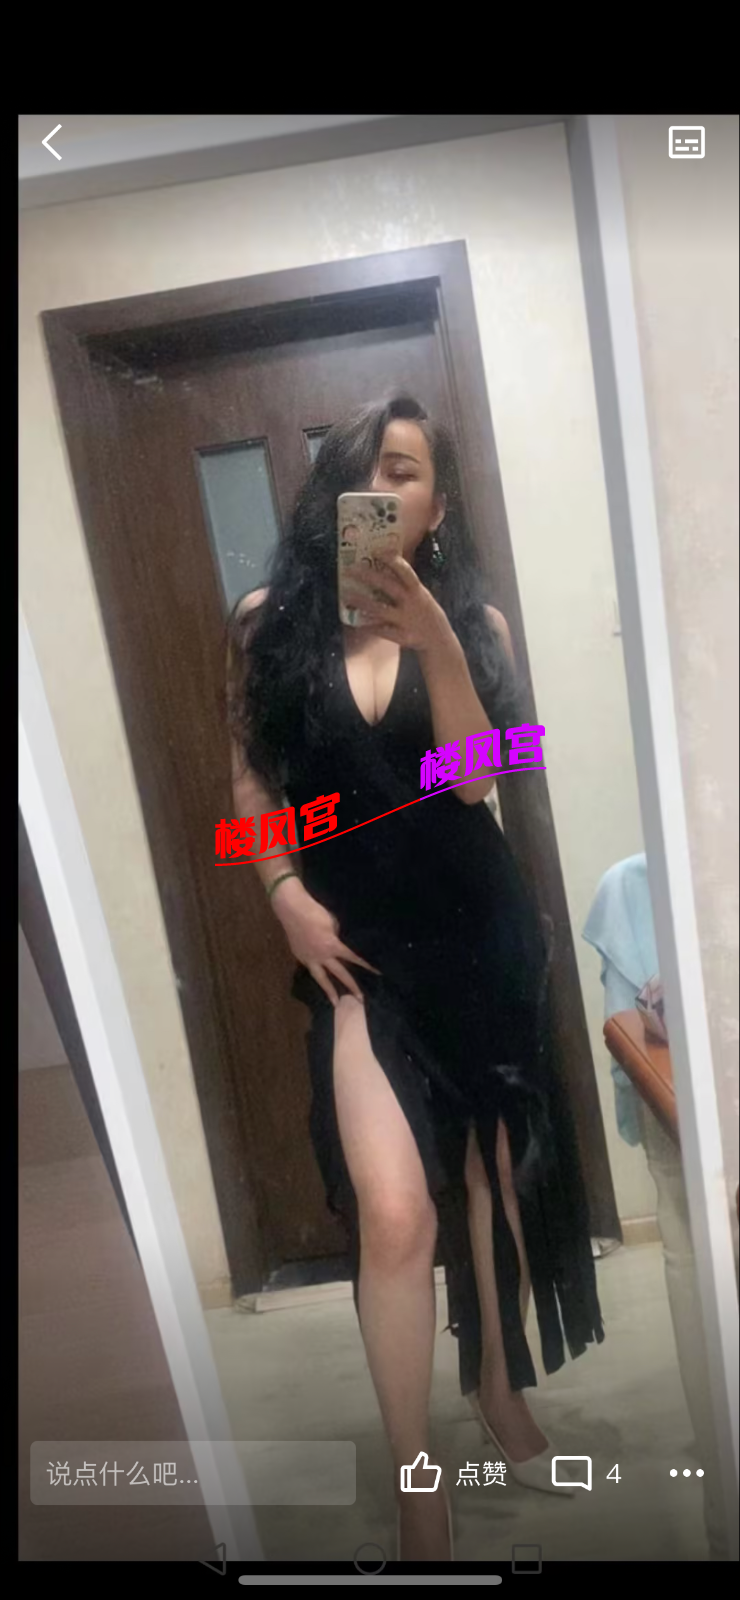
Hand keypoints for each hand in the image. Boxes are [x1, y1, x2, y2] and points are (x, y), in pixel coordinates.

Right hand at [271, 877, 379, 1006]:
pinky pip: (311, 968)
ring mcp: (308, 958)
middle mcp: (321, 956)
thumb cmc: (315, 911)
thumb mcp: (333, 923)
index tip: (376, 973)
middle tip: (360, 999)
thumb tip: (338, 944)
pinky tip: (320, 977)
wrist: (291, 909)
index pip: (353, 958)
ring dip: (329, 991)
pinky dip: (316, 972)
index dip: (365, 965)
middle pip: (339, 974)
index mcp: (332, 945)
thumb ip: (337, 937)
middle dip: (350, 986)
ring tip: (336, 1003)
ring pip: (320, 979)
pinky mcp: (299, 956)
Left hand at [342, 555, 451, 655]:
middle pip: (388, 586)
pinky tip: (356, 622)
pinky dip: (369, 626)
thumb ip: (406, 583)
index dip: (391, 560)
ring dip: (361, 602)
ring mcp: (406, 620)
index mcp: (417, 590)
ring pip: (380, 610)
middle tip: (349, 570)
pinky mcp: (403, 636)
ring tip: (345, 596)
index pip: (405, 571)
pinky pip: (382, 631)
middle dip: (368, 576)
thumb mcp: (421, 594)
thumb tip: (387, 564)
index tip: (375, 550)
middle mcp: (411, 603)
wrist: (438, 639)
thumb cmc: (424, 611)